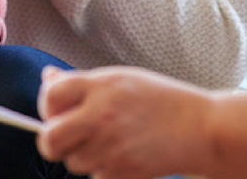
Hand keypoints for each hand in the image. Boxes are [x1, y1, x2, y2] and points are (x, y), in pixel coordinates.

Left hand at [36, 66, 213, 178]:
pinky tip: (122, 152)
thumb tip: (47, 78)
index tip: (56, 107)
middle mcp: (102, 116)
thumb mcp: (120, 78)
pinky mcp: (121, 174)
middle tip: (65, 134)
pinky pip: (94, 176)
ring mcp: (111, 147)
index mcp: (102, 86)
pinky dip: (102, 169)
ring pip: (72, 161)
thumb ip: (82, 82)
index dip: (47, 103)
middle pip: (49, 139)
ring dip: (81, 154)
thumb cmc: (159, 98)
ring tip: (107, 139)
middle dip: (51, 139)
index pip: (51, 95)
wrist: (198, 127)